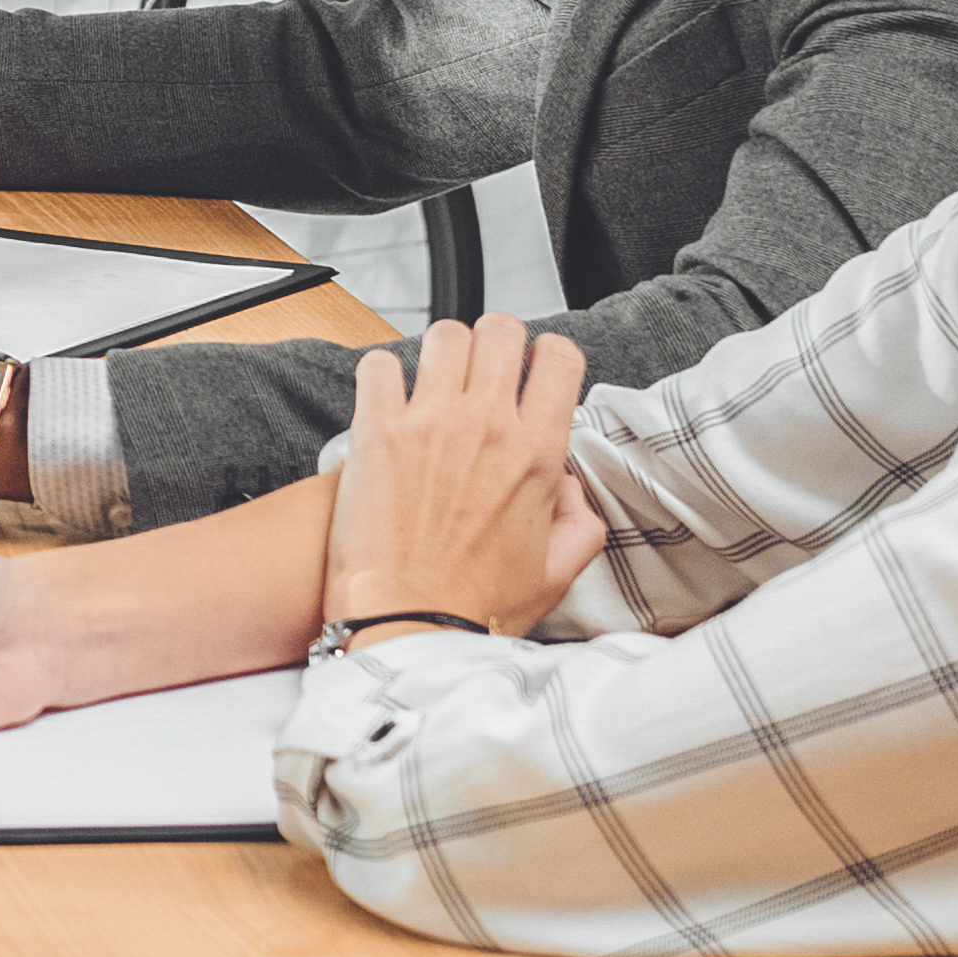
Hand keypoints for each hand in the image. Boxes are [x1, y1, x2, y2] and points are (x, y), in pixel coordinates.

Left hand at [322, 315, 605, 637]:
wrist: (407, 626)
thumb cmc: (473, 607)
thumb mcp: (557, 573)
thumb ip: (581, 522)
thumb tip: (572, 489)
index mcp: (536, 454)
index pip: (560, 358)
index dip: (549, 356)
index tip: (535, 371)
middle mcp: (485, 426)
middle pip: (501, 330)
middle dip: (498, 342)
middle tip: (486, 370)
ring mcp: (428, 423)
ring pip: (444, 335)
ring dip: (444, 351)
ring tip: (437, 382)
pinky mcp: (375, 431)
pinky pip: (379, 365)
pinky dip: (383, 372)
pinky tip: (388, 398)